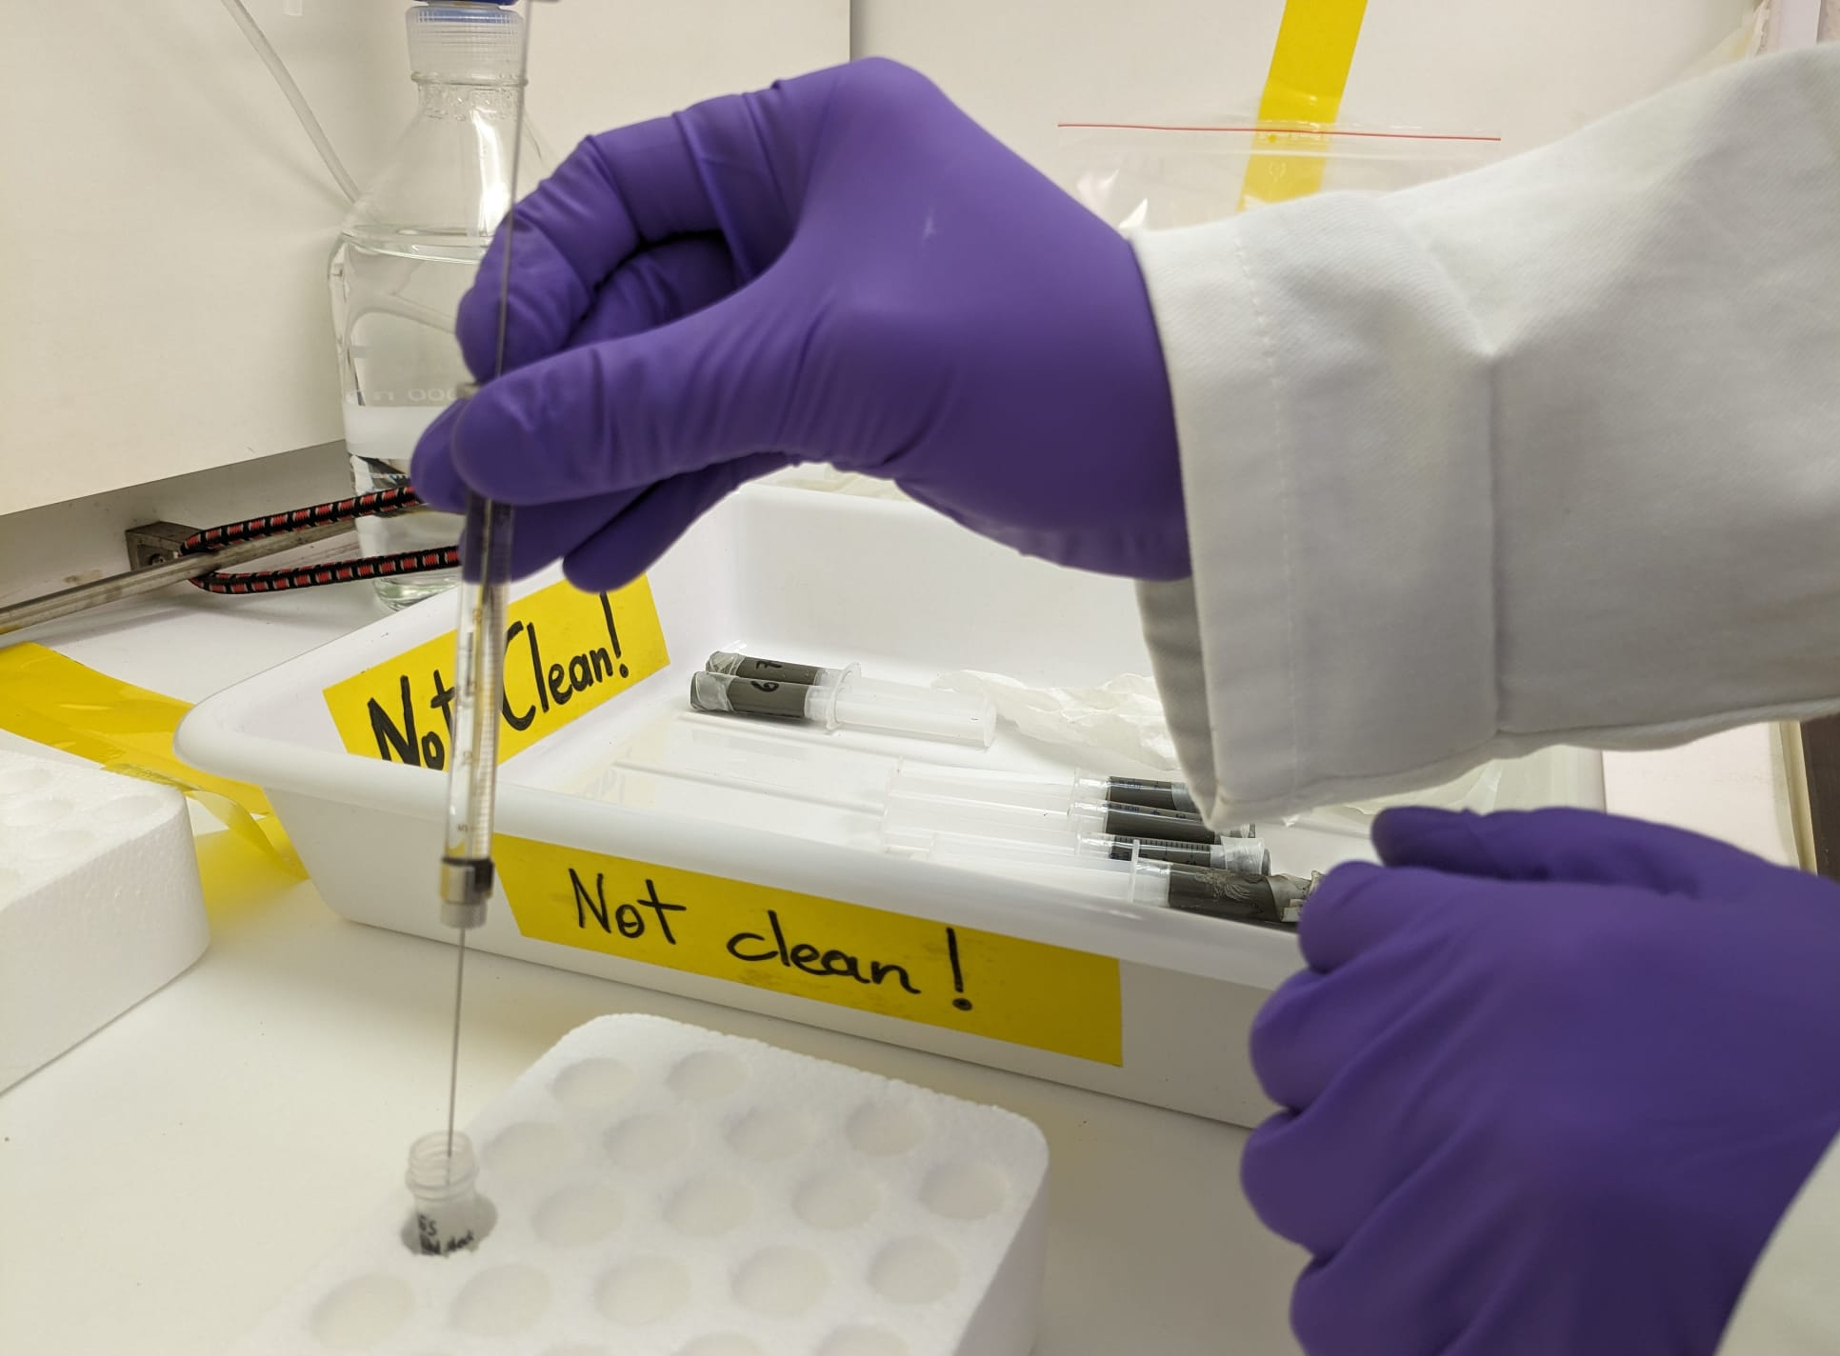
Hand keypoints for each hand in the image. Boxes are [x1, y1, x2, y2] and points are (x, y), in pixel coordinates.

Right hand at [409, 58, 1184, 587]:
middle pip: (635, 299)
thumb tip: (466, 447)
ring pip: (678, 380)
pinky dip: (671, 488)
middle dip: (562, 406)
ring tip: (531, 557)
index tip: (483, 396)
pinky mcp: (857, 395)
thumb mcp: (820, 365)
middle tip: (487, 506)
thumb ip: (636, 405)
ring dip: (605, 465)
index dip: (533, 291)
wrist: (1194, 460)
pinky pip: (730, 432)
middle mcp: (807, 207)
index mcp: (803, 136)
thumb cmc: (1033, 361)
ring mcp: (830, 308)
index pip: (613, 194)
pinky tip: (609, 555)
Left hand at [1248, 807, 1839, 1355]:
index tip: (1439, 997)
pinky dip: (1406, 1311)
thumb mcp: (1719, 904)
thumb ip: (1539, 860)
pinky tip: (1497, 1299)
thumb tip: (1401, 839)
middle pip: (1293, 1062)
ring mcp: (1445, 1235)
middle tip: (1461, 1103)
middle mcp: (1437, 1086)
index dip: (1384, 958)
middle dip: (1361, 1069)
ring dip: (1364, 1193)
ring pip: (1303, 1201)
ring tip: (1475, 1207)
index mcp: (1489, 959)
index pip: (1338, 930)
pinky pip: (1356, 1330)